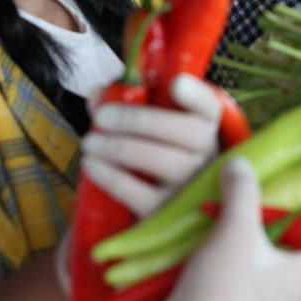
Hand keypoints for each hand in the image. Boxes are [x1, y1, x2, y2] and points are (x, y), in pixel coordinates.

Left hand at [80, 74, 222, 217]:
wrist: (158, 212)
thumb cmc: (152, 157)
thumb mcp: (145, 128)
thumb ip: (124, 104)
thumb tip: (98, 95)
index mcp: (205, 129)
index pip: (210, 108)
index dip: (197, 94)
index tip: (176, 83)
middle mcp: (207, 158)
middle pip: (187, 132)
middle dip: (139, 120)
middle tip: (102, 116)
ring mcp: (192, 190)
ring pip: (164, 162)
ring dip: (120, 148)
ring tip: (90, 143)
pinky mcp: (169, 217)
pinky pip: (142, 194)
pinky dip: (112, 177)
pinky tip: (93, 166)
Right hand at [158, 157, 300, 300]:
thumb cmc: (224, 295)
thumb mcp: (236, 234)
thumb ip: (244, 194)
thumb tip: (242, 164)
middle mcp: (296, 291)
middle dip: (295, 219)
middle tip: (281, 187)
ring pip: (276, 260)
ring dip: (262, 233)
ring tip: (244, 201)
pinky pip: (249, 272)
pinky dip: (239, 250)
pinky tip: (218, 230)